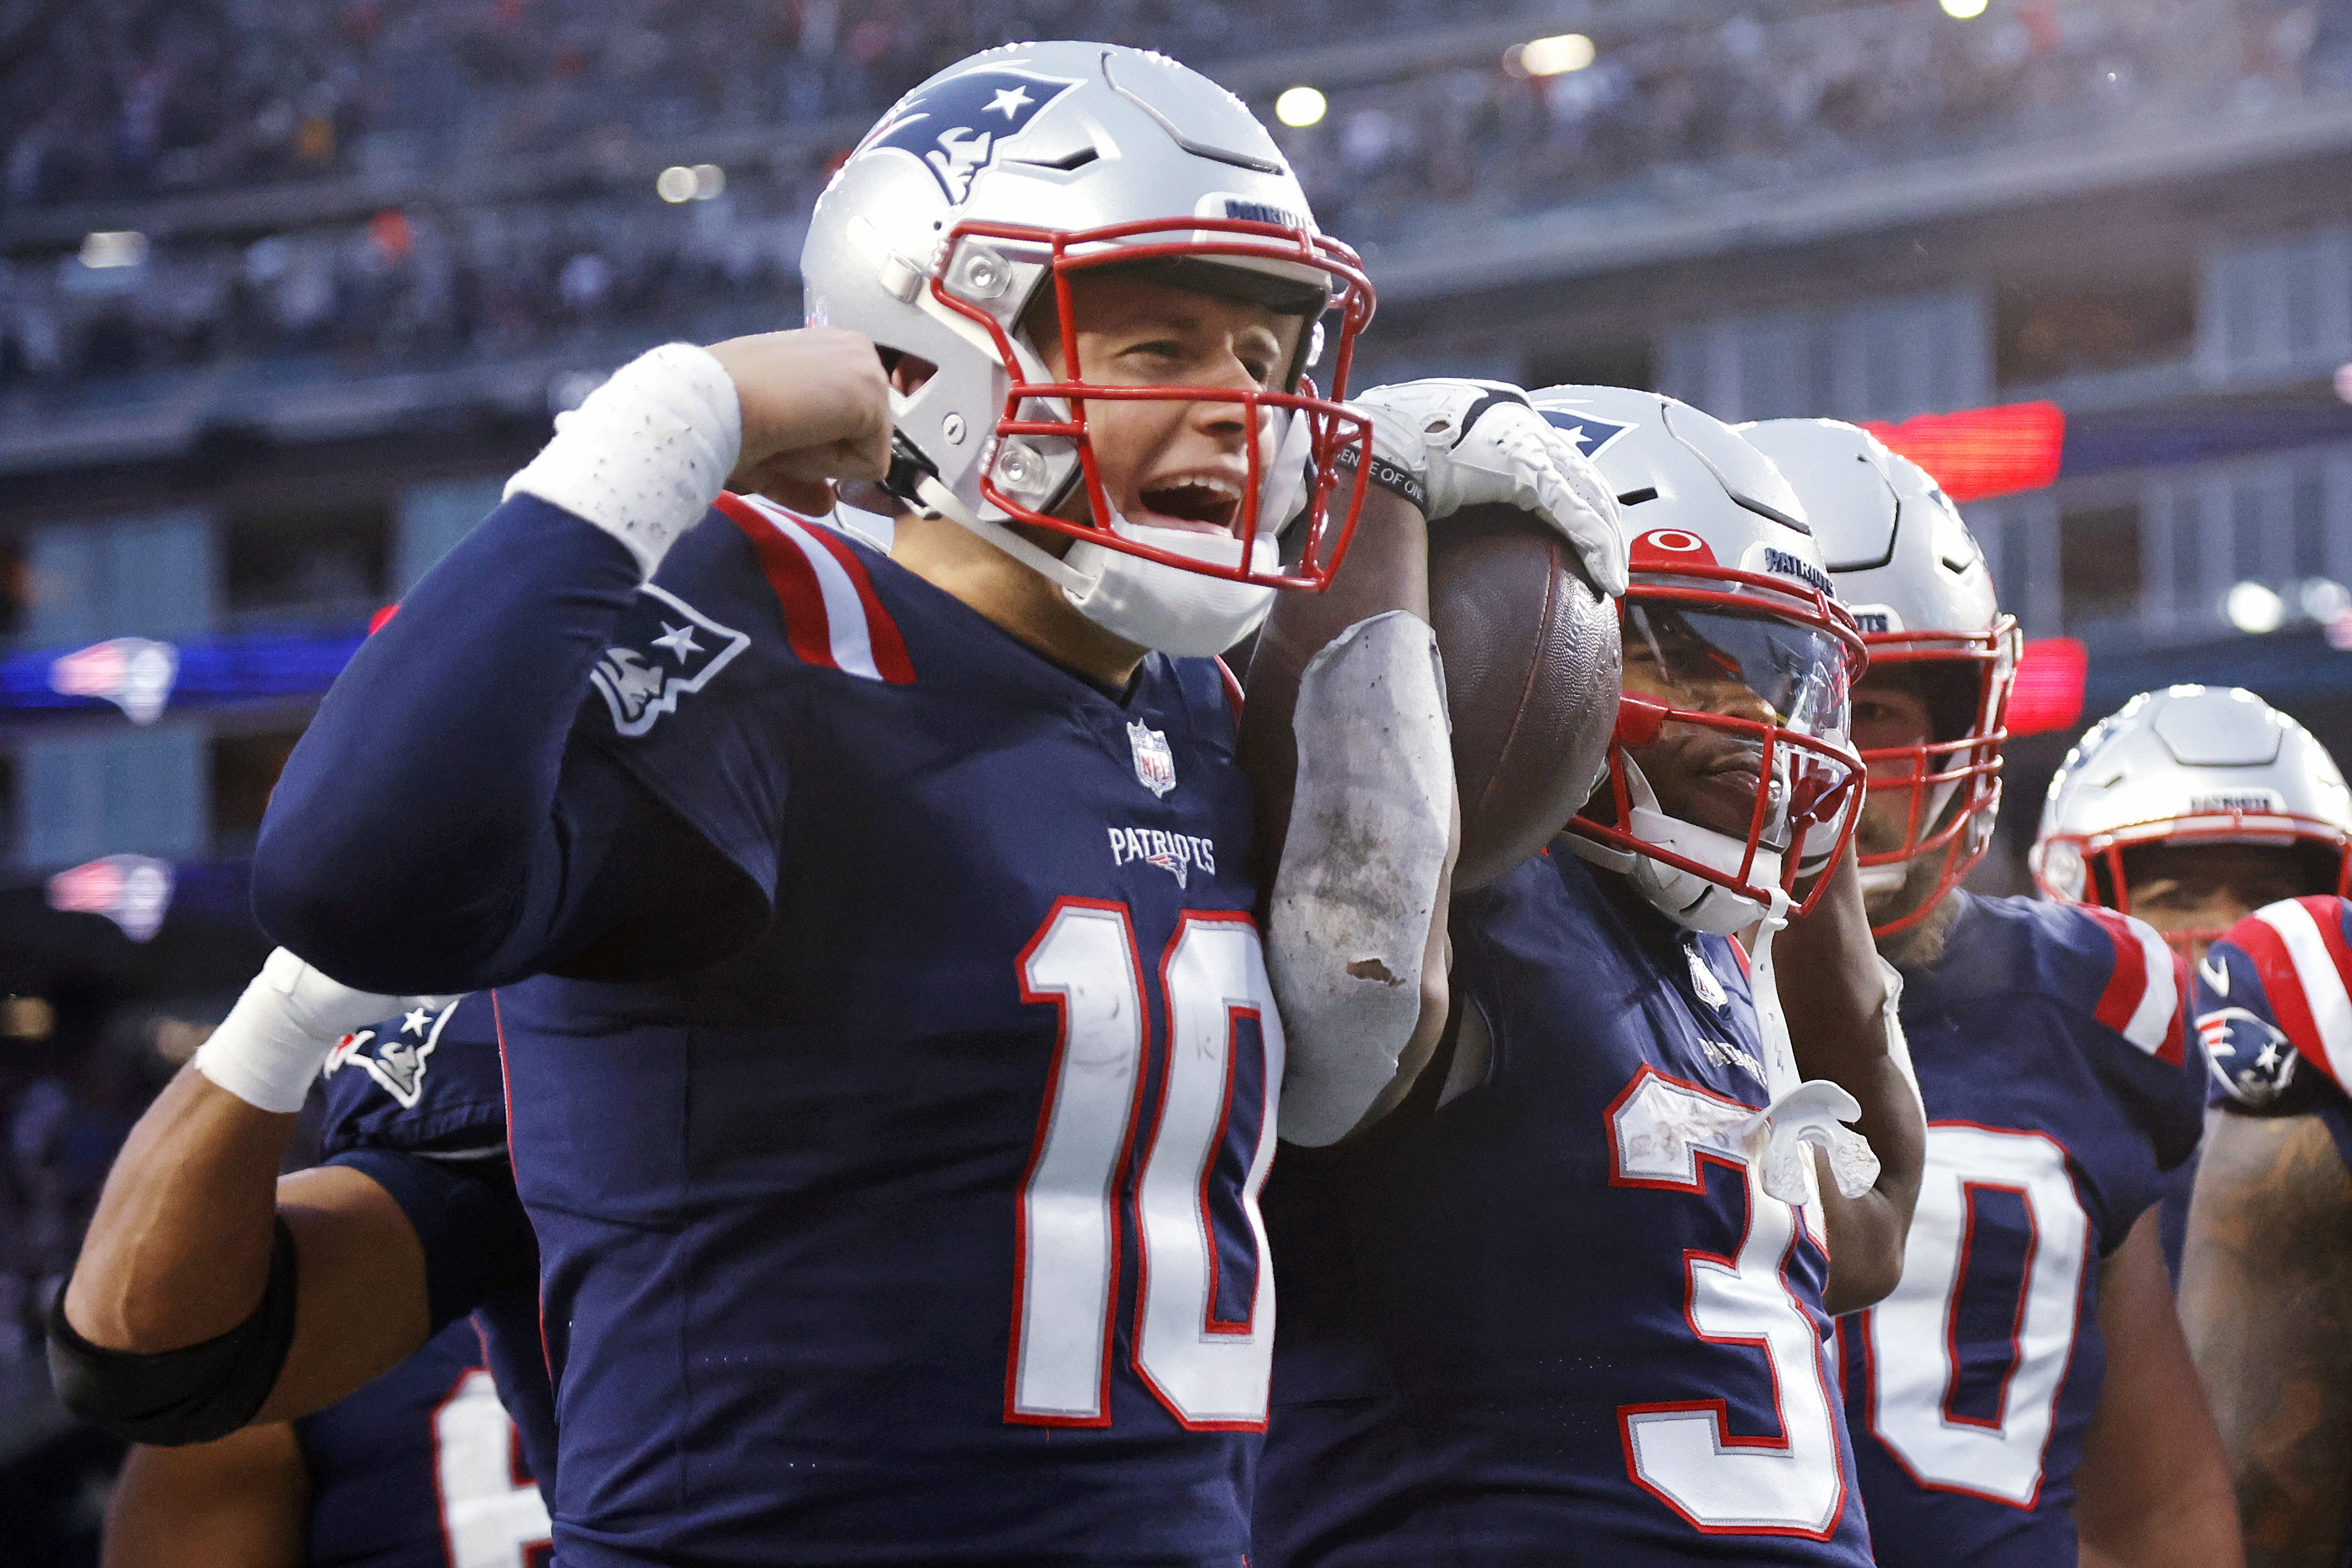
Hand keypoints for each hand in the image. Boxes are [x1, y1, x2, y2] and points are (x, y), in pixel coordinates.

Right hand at [704, 328, 892, 487]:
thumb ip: (804, 473)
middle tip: (779, 437)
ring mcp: (869, 368)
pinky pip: (871, 464)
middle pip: (864, 437)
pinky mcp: (873, 394)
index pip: (852, 420)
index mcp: (833, 351)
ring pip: (867, 451)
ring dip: (824, 461)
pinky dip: (833, 468)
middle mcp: (857, 350)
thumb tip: (827, 503)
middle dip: (823, 455)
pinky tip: (798, 437)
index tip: (781, 438)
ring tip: (785, 436)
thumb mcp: (771, 446)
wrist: (708, 403)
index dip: (818, 446)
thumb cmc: (724, 415)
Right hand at [1348, 378, 1626, 596]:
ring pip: (1590, 498)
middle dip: (1604, 523)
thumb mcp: (1424, 461)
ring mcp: (1529, 444)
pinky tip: (1608, 580)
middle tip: (1611, 564)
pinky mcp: (1528, 470)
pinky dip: (1597, 549)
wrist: (1375, 444)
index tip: (1584, 533)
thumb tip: (1433, 507)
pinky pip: (1576, 514)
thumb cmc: (1386, 455)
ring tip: (1614, 582)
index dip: (1578, 498)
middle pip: (1583, 477)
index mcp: (1502, 419)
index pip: (1557, 460)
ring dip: (1609, 545)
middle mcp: (1524, 425)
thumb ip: (1443, 477)